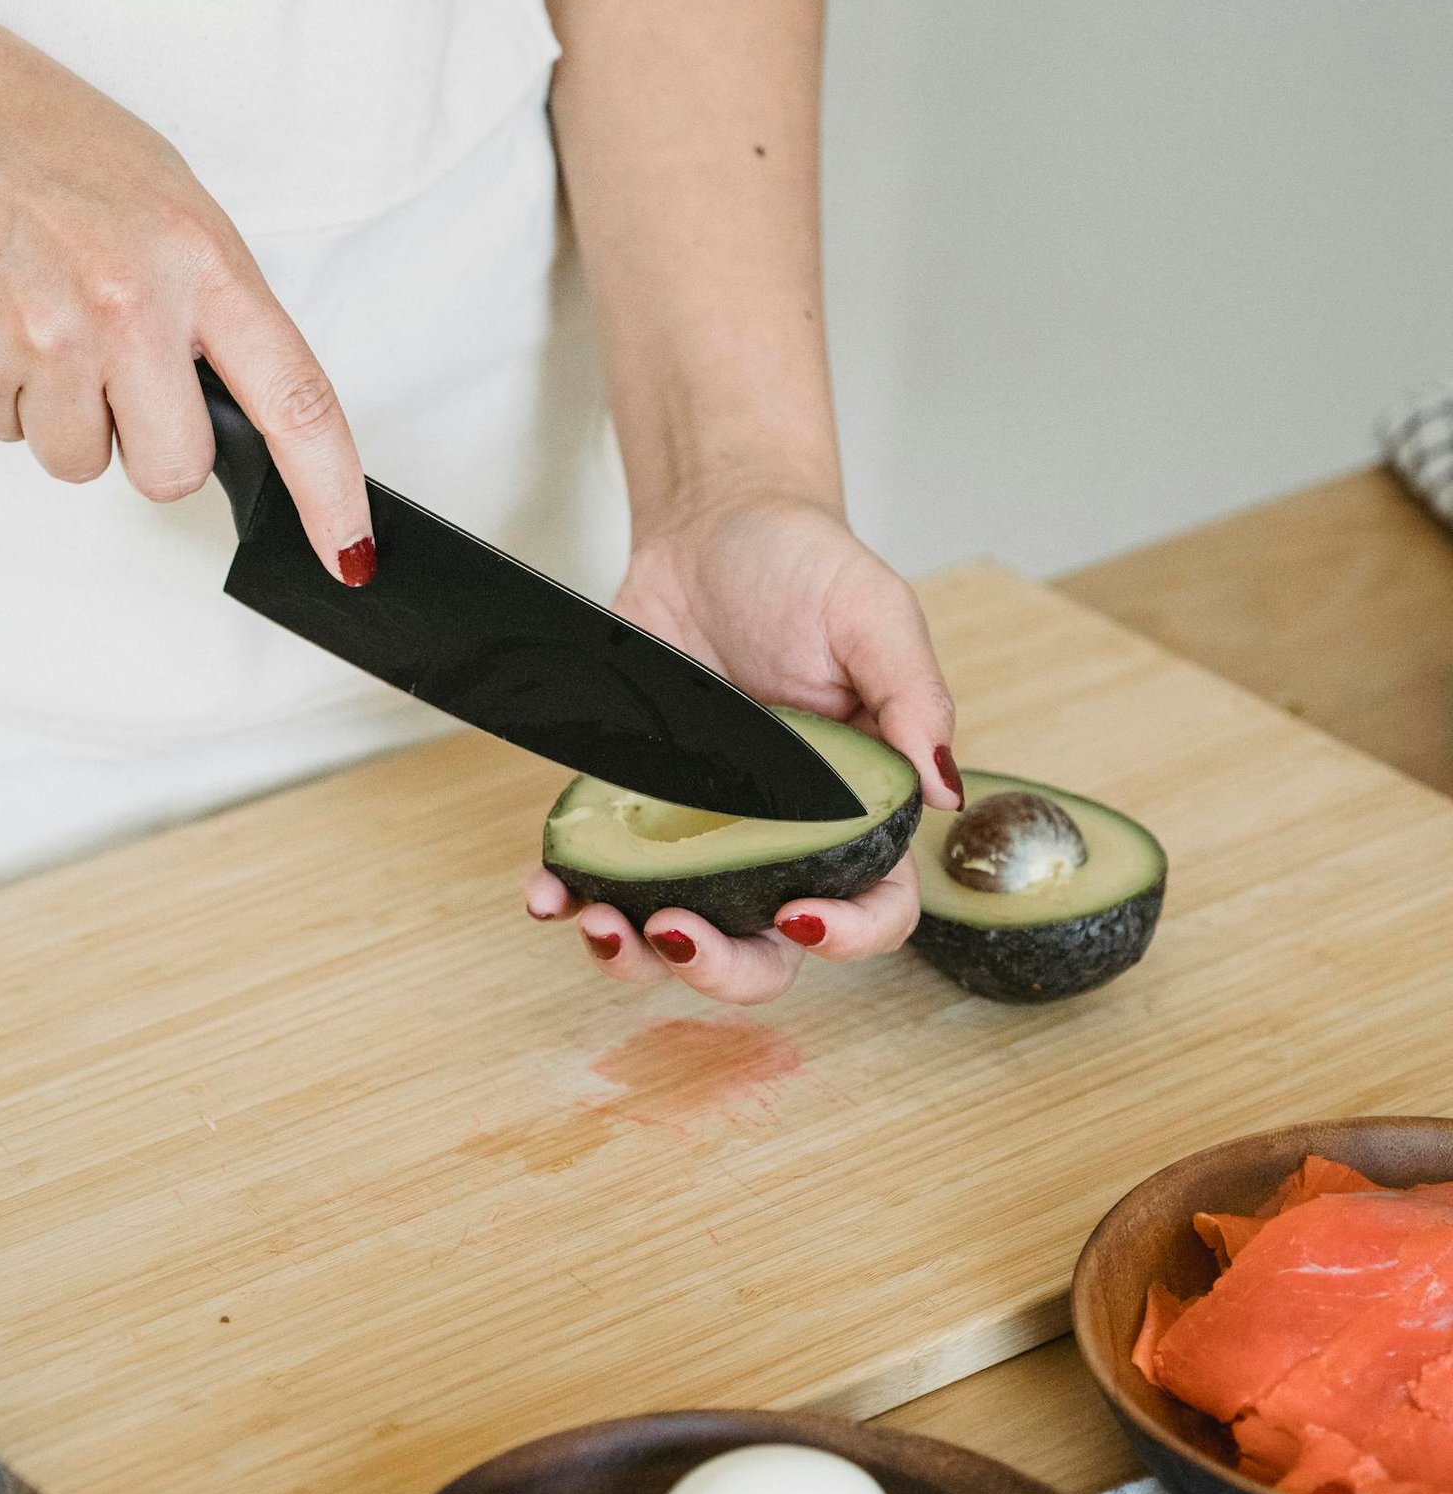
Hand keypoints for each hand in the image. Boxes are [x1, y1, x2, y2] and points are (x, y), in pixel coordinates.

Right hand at [0, 0, 373, 579]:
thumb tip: (241, 398)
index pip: (296, 400)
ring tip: (40, 319)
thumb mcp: (165, 198)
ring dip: (65, 414)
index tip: (348, 550)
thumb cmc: (36, 135)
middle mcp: (129, 302)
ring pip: (82, 462)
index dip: (331, 491)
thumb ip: (209, 303)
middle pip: (175, 468)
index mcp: (200, 257)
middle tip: (117, 367)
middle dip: (149, 439)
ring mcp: (45, 338)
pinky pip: (6, 434)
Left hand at [526, 495, 960, 1003]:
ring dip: (637, 956)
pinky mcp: (631, 806)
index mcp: (860, 812)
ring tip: (603, 925)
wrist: (711, 526)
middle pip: (768, 952)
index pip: (876, 908)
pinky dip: (573, 896)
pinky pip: (605, 873)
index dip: (847, 934)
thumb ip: (914, 701)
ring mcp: (703, 833)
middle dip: (721, 968)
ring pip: (678, 934)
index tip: (799, 912)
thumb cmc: (807, 567)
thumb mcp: (876, 615)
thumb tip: (945, 795)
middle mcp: (783, 841)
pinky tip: (549, 893)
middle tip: (678, 930)